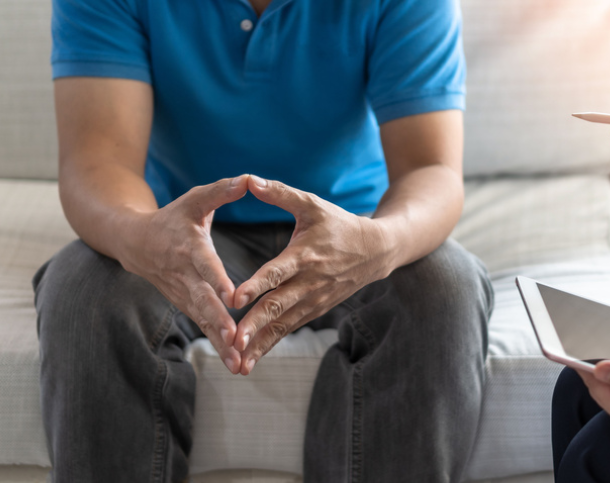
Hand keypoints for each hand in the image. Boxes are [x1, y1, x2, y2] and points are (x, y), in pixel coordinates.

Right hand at [119, 175, 248, 374]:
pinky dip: (218, 347)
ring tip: (238, 362)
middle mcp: (185, 275)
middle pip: (202, 301)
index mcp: (189, 247)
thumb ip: (221, 191)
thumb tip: (248, 179)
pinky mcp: (187, 306)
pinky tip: (236, 365)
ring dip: (219, 342)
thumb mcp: (195, 200)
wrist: (135, 243)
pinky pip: (204, 327)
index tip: (231, 295)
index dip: (217, 279)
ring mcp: (184, 294)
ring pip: (203, 320)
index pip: (205, 264)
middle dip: (218, 320)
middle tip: (234, 338)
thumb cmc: (174, 218)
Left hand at [232, 176, 393, 374]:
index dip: (256, 285)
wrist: (376, 251)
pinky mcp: (316, 310)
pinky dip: (270, 345)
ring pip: (283, 324)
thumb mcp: (312, 204)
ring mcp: (314, 299)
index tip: (235, 299)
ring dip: (261, 343)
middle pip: (278, 305)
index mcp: (305, 254)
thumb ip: (280, 193)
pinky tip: (251, 360)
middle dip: (255, 325)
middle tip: (233, 340)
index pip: (277, 272)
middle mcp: (309, 281)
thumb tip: (248, 180)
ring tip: (239, 362)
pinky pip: (290, 329)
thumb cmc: (338, 224)